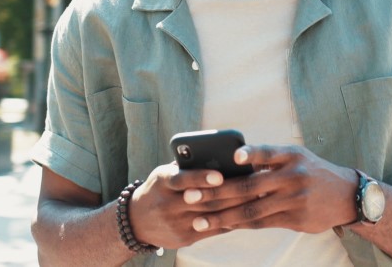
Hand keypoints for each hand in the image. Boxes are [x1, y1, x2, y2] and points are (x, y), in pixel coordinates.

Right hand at [127, 162, 256, 248]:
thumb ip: (186, 165)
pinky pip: (210, 231)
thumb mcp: (165, 173)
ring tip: (255, 197)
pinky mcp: (182, 239)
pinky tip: (243, 214)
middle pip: (201, 199)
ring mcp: (174, 224)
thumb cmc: (160, 188)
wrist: (137, 221)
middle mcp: (166, 204)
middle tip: (252, 184)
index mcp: (162, 182)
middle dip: (229, 193)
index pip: (181, 179)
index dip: (201, 177)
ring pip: (209, 216)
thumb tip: (216, 153)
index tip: (220, 175)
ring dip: (234, 207)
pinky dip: (227, 222)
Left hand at [181, 144, 357, 233]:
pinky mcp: (295, 220)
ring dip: (222, 216)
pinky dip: (240, 224)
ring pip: (251, 210)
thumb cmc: (311, 170)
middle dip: (217, 193)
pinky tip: (223, 225)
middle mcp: (293, 176)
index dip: (252, 154)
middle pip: (249, 186)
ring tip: (199, 220)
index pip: (269, 152)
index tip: (234, 156)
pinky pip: (262, 223)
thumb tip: (233, 165)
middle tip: (192, 196)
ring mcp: (294, 200)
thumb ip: (270, 160)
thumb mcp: (296, 156)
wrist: (346, 195)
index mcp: (291, 155)